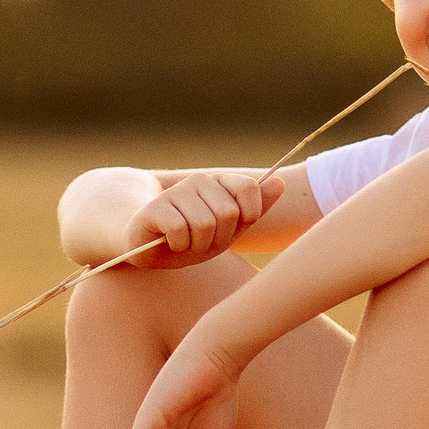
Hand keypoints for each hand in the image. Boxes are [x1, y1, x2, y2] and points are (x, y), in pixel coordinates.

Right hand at [125, 171, 284, 268]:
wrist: (146, 247)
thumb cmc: (191, 241)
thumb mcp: (228, 231)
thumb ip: (254, 209)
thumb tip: (282, 181)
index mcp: (219, 183)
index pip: (249, 188)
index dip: (246, 216)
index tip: (230, 229)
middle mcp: (198, 181)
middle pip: (228, 213)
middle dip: (218, 238)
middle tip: (201, 242)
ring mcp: (176, 192)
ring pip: (205, 224)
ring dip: (197, 245)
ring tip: (185, 243)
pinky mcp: (155, 208)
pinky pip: (181, 231)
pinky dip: (179, 246)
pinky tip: (169, 243)